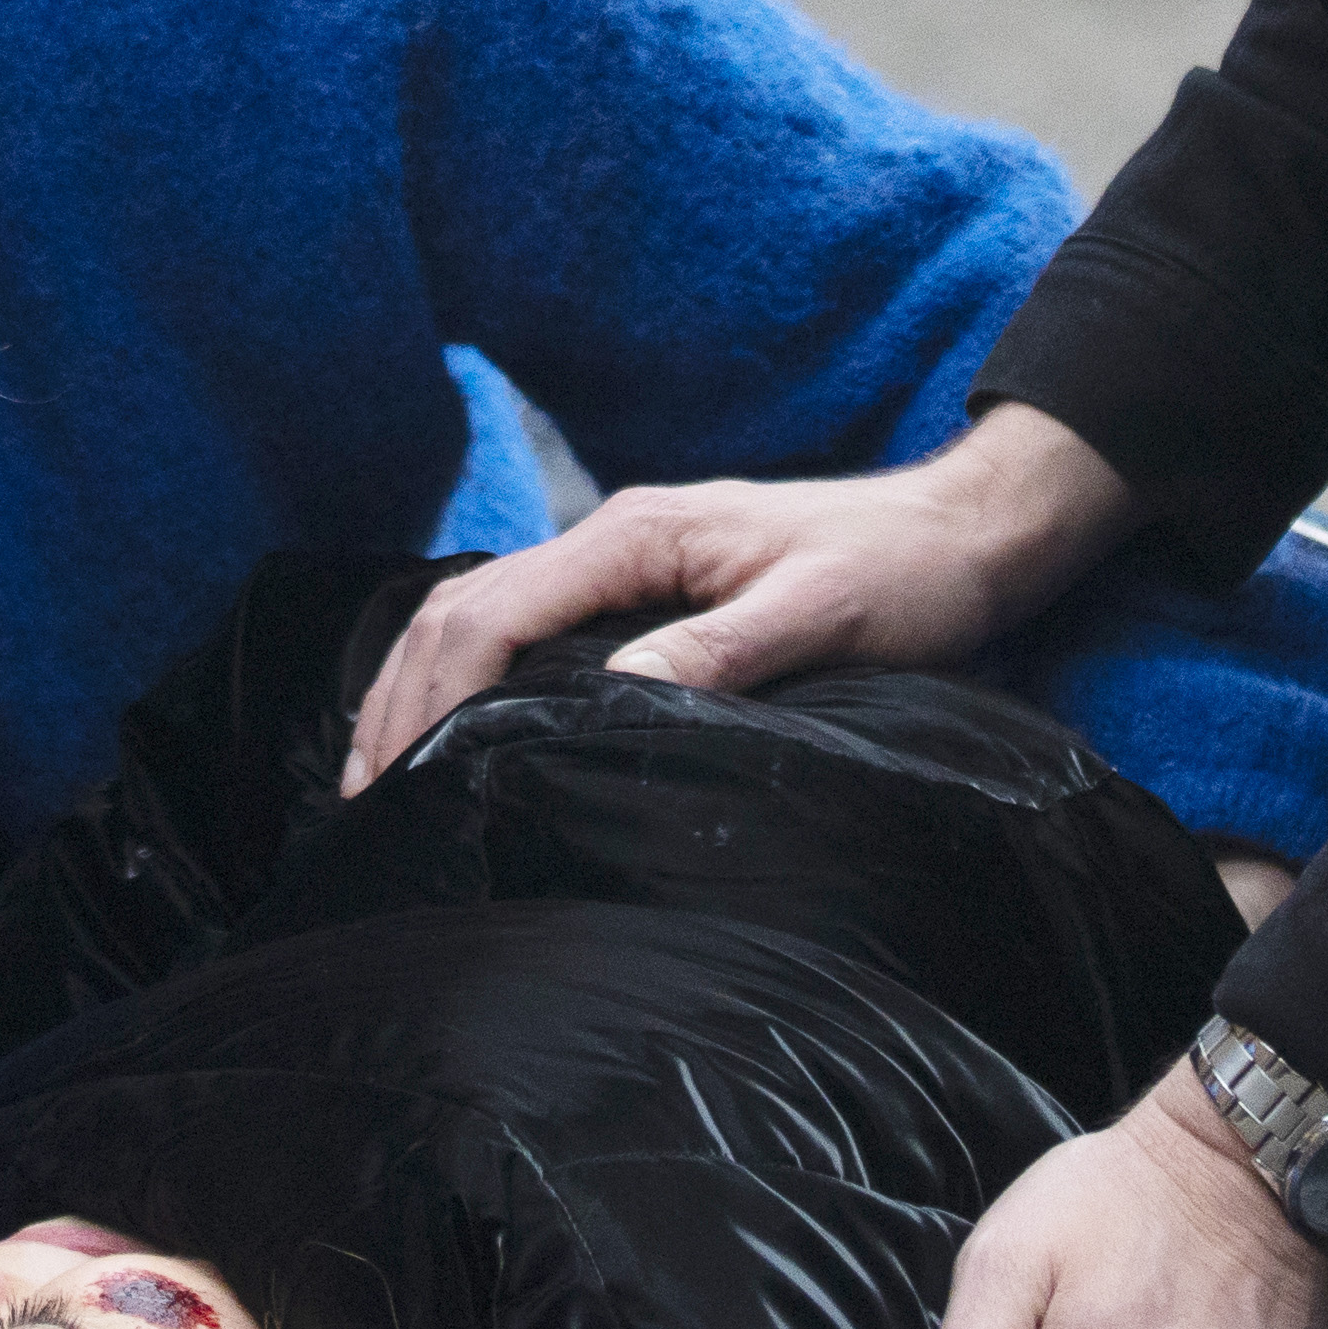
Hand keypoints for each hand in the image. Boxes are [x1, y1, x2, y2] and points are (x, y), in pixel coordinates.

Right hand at [340, 403, 1146, 790]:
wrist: (969, 530)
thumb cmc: (907, 573)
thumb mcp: (822, 617)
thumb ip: (720, 653)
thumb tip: (616, 700)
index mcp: (638, 536)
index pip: (494, 610)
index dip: (432, 694)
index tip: (396, 774)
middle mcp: (618, 538)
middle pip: (464, 608)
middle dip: (398, 697)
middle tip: (359, 797)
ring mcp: (629, 563)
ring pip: (486, 616)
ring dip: (422, 688)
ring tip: (380, 773)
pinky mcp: (650, 592)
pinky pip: (529, 630)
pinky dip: (470, 679)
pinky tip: (460, 735)